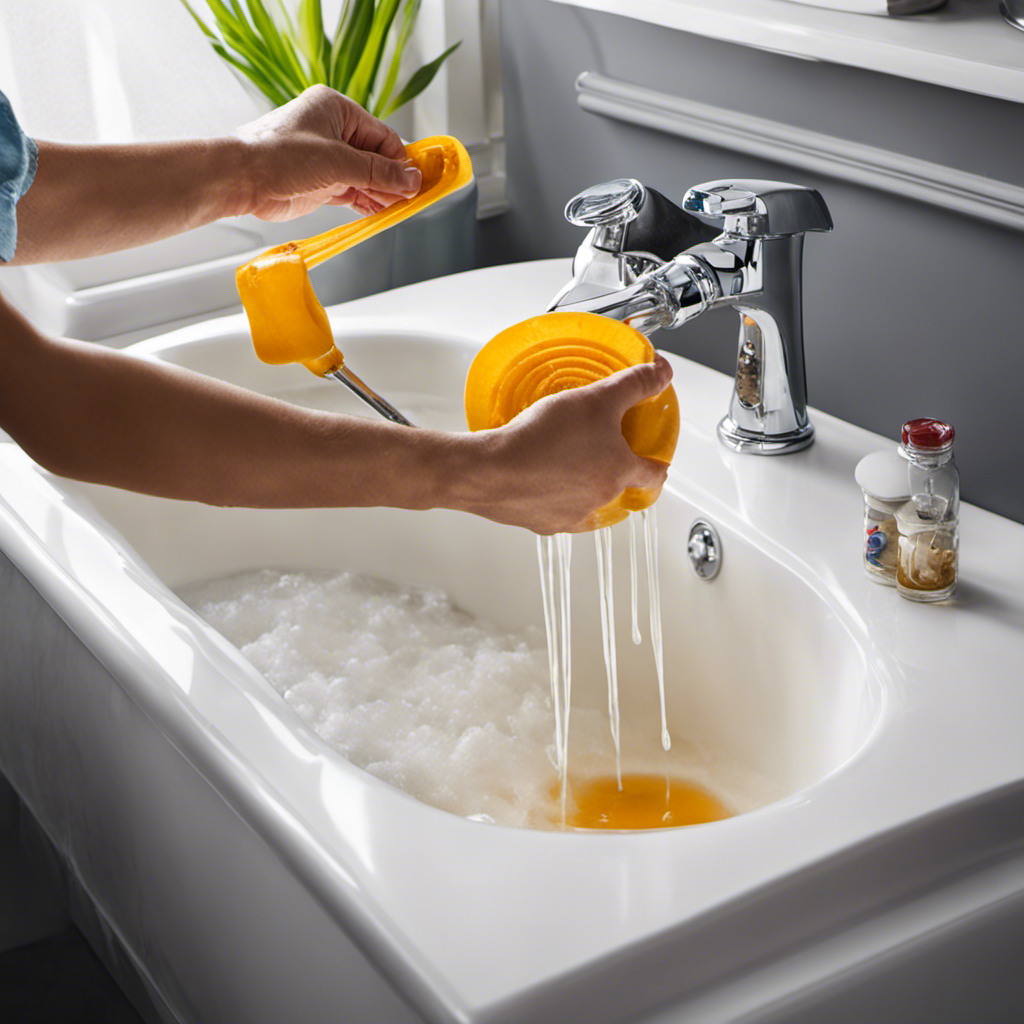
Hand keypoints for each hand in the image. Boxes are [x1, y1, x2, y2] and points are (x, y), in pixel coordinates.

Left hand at [234, 85, 421, 220]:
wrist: (241, 179)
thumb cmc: (278, 156)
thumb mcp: (338, 162)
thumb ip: (378, 172)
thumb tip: (410, 179)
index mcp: (337, 109)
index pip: (382, 136)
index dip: (401, 161)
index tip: (417, 182)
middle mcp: (333, 130)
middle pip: (375, 157)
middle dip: (392, 180)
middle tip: (411, 199)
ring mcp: (326, 157)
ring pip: (365, 176)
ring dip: (381, 193)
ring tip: (398, 209)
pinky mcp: (320, 181)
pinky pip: (352, 191)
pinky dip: (366, 202)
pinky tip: (380, 212)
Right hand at [466, 355, 673, 533]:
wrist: (491, 470)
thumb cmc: (543, 439)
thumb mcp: (596, 398)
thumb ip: (633, 384)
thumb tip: (662, 372)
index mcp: (619, 472)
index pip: (654, 475)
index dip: (657, 465)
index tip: (655, 461)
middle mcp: (600, 500)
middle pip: (619, 487)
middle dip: (613, 470)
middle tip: (599, 450)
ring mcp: (571, 516)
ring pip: (587, 501)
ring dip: (582, 485)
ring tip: (565, 460)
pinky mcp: (542, 524)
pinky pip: (555, 510)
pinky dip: (553, 496)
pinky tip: (540, 476)